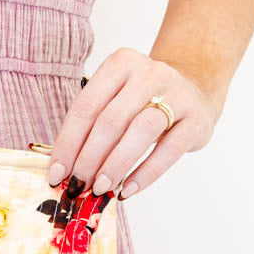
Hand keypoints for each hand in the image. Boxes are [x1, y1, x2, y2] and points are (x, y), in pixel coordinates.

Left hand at [47, 47, 221, 199]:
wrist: (196, 89)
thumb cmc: (144, 101)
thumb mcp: (117, 100)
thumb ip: (93, 126)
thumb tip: (65, 170)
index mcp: (120, 64)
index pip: (86, 107)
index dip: (68, 143)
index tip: (56, 173)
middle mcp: (149, 73)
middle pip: (110, 120)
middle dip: (88, 159)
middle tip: (77, 185)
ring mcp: (177, 94)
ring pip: (140, 131)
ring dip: (114, 165)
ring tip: (99, 189)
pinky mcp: (197, 120)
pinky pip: (169, 150)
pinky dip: (145, 173)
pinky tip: (127, 189)